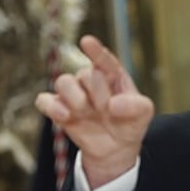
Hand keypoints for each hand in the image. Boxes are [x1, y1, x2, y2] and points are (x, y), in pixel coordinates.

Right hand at [35, 35, 154, 188]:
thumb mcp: (144, 114)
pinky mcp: (58, 109)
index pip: (104, 59)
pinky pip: (45, 101)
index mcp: (113, 75)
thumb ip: (137, 106)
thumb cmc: (130, 124)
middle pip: (86, 74)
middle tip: (107, 111)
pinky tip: (65, 116)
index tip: (86, 42)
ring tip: (85, 112)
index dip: (96, 51)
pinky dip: (52, 107)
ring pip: (63, 82)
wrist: (115, 148)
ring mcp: (73, 94)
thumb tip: (113, 105)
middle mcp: (91, 80)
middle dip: (98, 94)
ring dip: (75, 98)